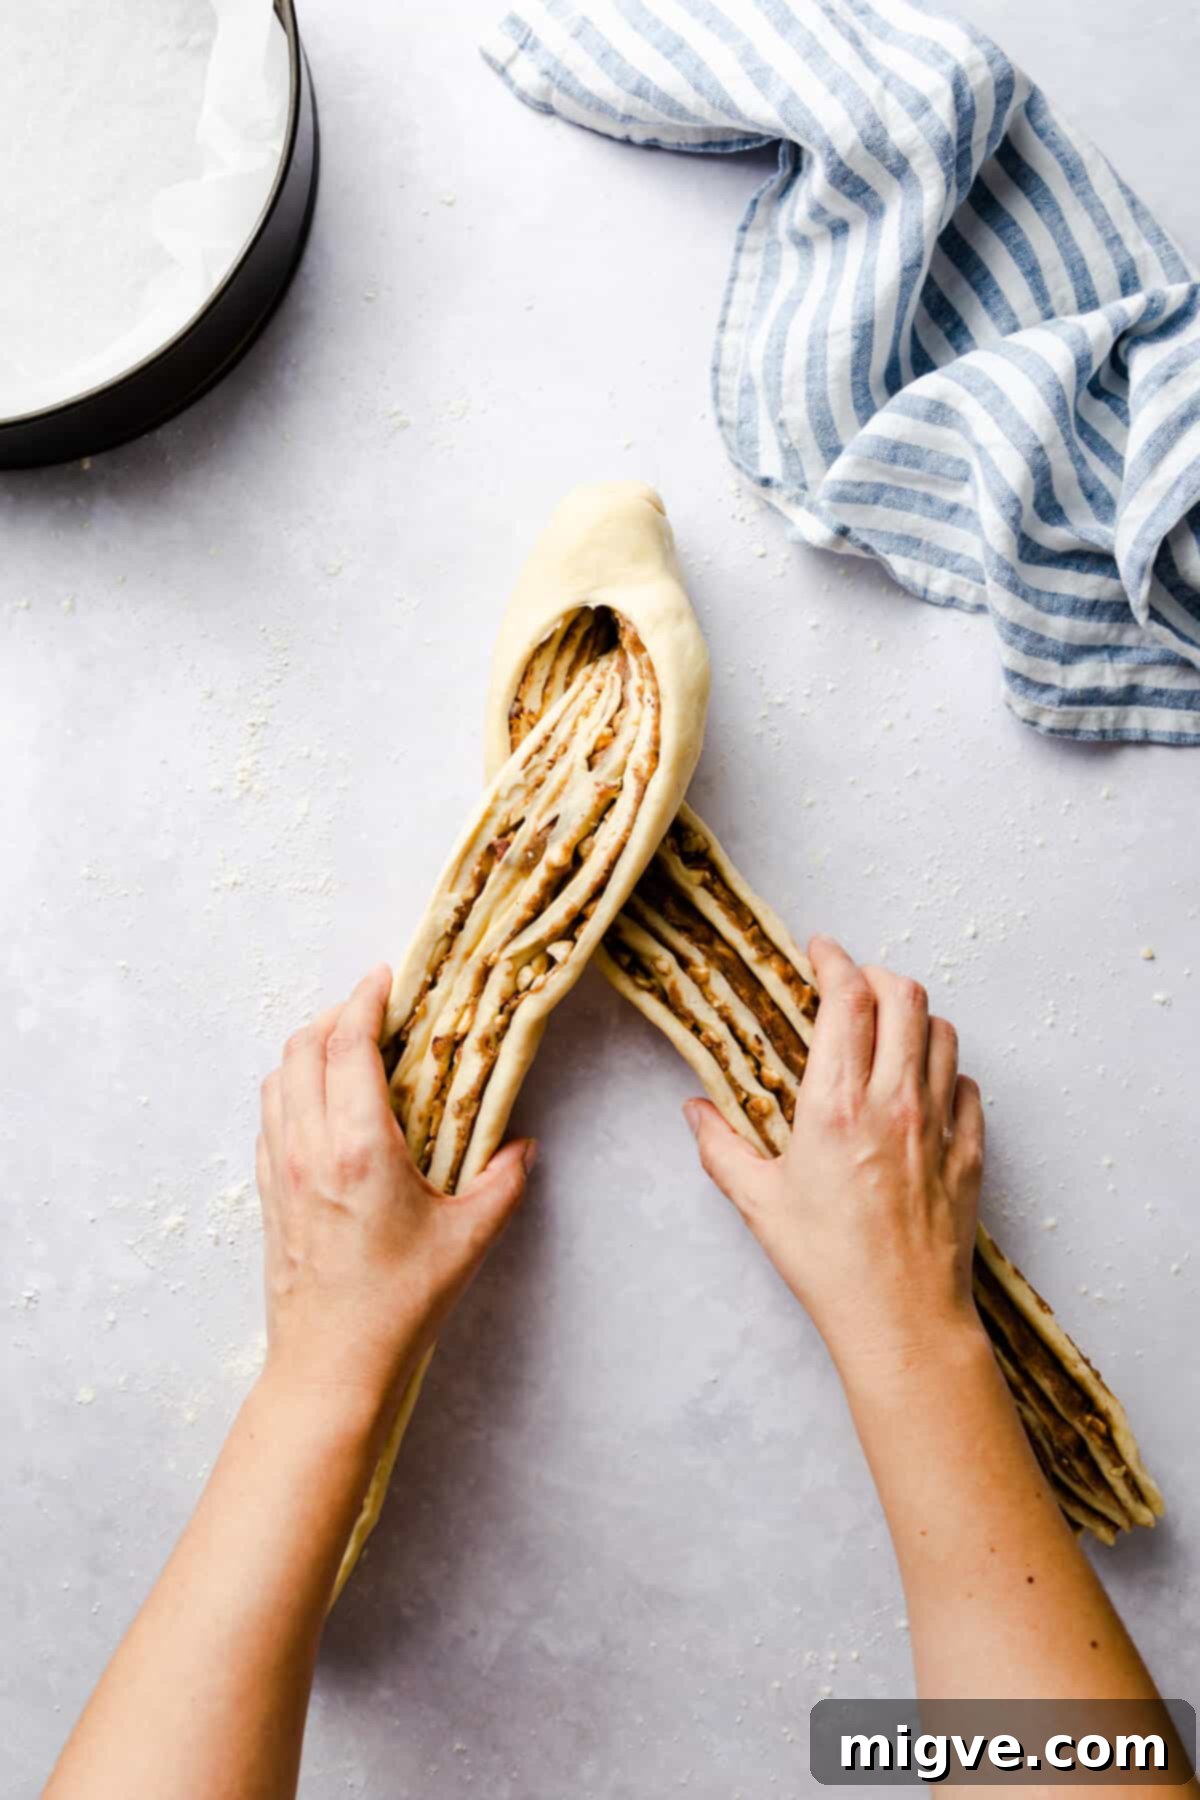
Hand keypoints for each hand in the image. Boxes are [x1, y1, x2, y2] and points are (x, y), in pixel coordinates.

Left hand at [256, 965, 533, 1429]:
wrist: (331, 1365)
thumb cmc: (399, 1306)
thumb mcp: (468, 1239)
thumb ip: (503, 1183)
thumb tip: (522, 1147)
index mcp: (358, 1148)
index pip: (348, 1044)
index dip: (365, 1000)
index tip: (386, 978)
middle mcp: (309, 1148)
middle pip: (303, 1046)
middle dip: (336, 1013)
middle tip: (375, 1008)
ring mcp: (281, 1170)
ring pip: (278, 1078)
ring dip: (310, 1048)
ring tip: (351, 1047)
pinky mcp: (269, 1193)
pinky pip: (271, 1116)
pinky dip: (294, 1088)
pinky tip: (326, 1103)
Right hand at [683, 936, 984, 1380]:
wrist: (901, 1320)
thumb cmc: (828, 1264)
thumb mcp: (758, 1203)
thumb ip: (721, 1146)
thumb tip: (695, 1110)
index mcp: (837, 1105)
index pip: (847, 1000)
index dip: (834, 961)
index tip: (819, 951)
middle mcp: (895, 1102)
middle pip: (904, 997)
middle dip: (875, 976)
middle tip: (851, 984)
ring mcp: (940, 1124)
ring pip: (943, 1032)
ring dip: (914, 1017)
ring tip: (886, 1029)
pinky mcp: (969, 1151)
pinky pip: (967, 1085)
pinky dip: (944, 1070)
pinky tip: (922, 1085)